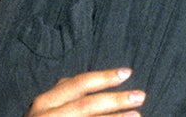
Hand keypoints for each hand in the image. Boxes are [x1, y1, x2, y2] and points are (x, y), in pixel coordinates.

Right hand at [26, 68, 145, 115]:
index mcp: (44, 103)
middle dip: (116, 99)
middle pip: (86, 105)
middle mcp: (46, 115)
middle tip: (140, 95)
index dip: (103, 77)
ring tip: (138, 115)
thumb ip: (62, 93)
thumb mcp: (45, 107)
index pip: (77, 85)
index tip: (127, 72)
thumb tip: (89, 80)